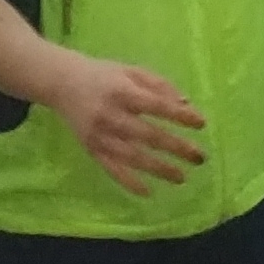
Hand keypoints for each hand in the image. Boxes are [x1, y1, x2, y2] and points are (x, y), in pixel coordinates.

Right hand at [40, 52, 207, 193]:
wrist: (62, 83)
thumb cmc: (103, 75)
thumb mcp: (131, 71)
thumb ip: (158, 85)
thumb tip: (185, 105)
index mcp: (123, 91)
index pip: (157, 106)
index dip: (180, 116)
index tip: (201, 123)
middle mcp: (111, 115)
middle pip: (148, 135)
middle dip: (176, 147)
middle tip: (199, 157)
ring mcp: (100, 135)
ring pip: (133, 157)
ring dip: (159, 169)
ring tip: (182, 177)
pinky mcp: (91, 149)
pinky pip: (112, 170)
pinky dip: (129, 182)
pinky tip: (147, 192)